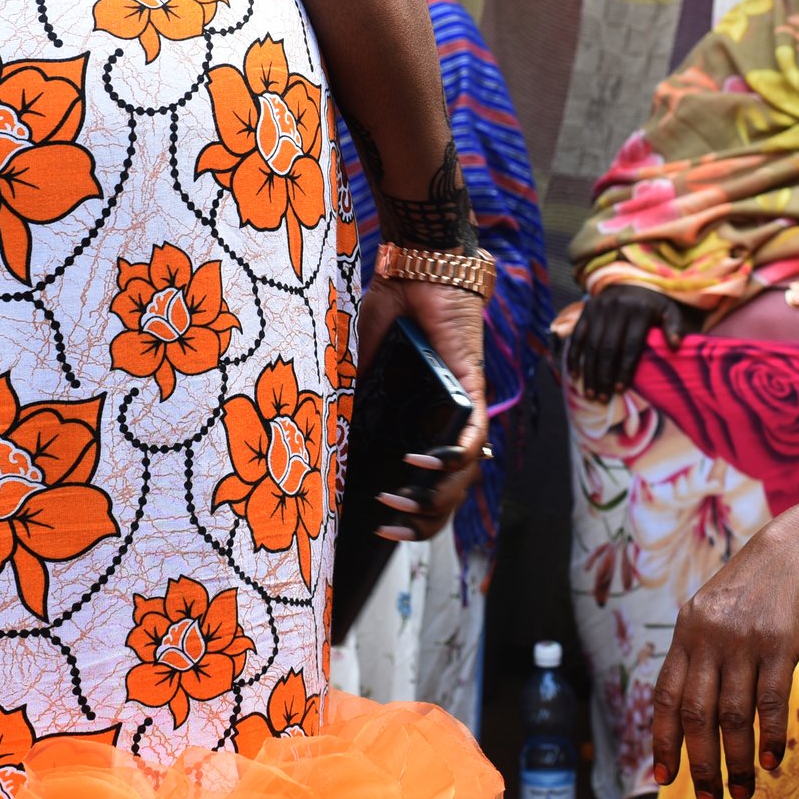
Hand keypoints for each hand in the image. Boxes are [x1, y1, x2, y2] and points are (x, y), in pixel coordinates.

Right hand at [357, 275, 489, 541]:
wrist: (420, 267)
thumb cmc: (395, 308)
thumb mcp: (364, 361)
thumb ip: (352, 395)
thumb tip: (326, 437)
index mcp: (427, 422)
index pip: (432, 484)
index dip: (414, 516)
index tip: (382, 531)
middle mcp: (451, 421)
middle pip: (452, 491)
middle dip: (424, 522)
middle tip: (390, 531)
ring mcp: (465, 408)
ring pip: (466, 474)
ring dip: (435, 498)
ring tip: (399, 504)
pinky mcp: (472, 389)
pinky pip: (471, 438)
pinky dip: (448, 457)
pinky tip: (419, 464)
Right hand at [566, 284, 690, 400]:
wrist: (630, 281)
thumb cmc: (652, 306)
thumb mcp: (669, 311)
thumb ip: (675, 326)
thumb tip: (675, 345)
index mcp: (640, 311)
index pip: (630, 346)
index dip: (623, 370)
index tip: (619, 390)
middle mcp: (617, 308)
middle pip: (608, 349)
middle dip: (604, 376)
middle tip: (601, 398)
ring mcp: (599, 308)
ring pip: (591, 346)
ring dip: (589, 372)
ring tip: (590, 394)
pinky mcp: (586, 309)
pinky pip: (577, 337)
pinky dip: (574, 357)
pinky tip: (575, 376)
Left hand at [648, 492, 798, 798]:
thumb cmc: (760, 584)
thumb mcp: (716, 609)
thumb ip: (702, 650)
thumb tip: (693, 706)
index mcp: (687, 632)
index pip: (665, 697)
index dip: (663, 742)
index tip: (664, 779)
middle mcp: (707, 637)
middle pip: (696, 715)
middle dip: (700, 764)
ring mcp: (742, 640)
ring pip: (731, 715)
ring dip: (737, 760)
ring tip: (742, 791)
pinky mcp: (779, 642)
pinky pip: (769, 700)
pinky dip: (769, 735)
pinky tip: (772, 760)